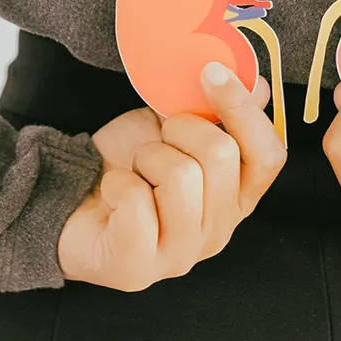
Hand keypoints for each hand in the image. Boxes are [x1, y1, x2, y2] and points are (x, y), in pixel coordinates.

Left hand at [58, 62, 286, 290]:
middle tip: (157, 140)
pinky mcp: (139, 268)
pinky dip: (118, 182)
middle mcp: (218, 232)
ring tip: (135, 170)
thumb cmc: (129, 164)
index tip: (211, 72)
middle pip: (221, 156)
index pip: (268, 156)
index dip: (244, 111)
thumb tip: (258, 85)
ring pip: (181, 176)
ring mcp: (181, 256)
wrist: (72, 197)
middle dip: (180, 129)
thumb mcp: (174, 127)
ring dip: (147, 157)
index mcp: (236, 198)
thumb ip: (218, 110)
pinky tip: (115, 192)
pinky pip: (137, 200)